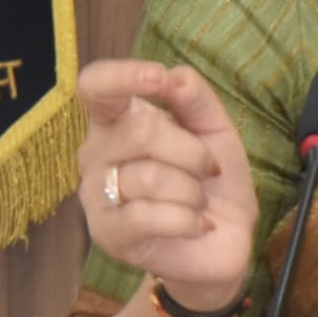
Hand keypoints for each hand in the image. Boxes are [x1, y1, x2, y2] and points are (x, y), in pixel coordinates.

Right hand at [76, 59, 259, 302]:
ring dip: (192, 191)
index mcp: (117, 121)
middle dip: (192, 150)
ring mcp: (96, 196)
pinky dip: (187, 219)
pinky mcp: (107, 234)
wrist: (221, 242)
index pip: (96, 87)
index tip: (159, 77)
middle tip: (208, 170)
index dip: (123, 76)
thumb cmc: (211, 179)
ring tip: (198, 202)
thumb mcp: (216, 131)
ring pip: (149, 177)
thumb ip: (195, 99)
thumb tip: (173, 74)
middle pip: (140, 131)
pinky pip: (148, 216)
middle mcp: (96, 154)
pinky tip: (196, 225)